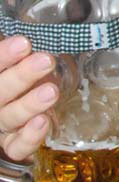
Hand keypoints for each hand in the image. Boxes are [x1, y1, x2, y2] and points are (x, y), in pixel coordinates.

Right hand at [0, 36, 57, 161]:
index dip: (3, 55)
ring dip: (30, 103)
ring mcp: (1, 125)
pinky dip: (29, 137)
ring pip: (9, 117)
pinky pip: (16, 147)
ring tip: (51, 91)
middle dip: (21, 76)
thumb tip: (38, 33)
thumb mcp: (21, 60)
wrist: (24, 107)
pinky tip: (43, 122)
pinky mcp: (12, 145)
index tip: (24, 43)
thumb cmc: (24, 76)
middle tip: (45, 61)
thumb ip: (22, 52)